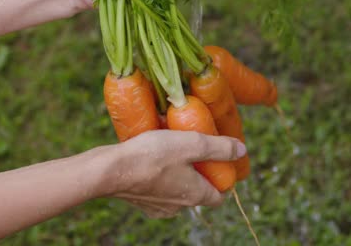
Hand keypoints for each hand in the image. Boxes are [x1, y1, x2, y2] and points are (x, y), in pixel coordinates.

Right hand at [100, 130, 246, 218]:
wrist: (109, 170)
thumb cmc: (153, 155)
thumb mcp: (193, 144)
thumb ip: (219, 148)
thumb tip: (242, 150)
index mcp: (195, 195)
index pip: (219, 196)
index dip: (223, 179)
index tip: (219, 162)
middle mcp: (178, 206)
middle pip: (198, 192)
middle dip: (199, 173)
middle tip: (195, 150)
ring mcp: (157, 207)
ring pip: (177, 190)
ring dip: (178, 173)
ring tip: (173, 150)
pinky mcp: (139, 201)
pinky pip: (157, 189)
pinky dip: (159, 176)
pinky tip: (152, 158)